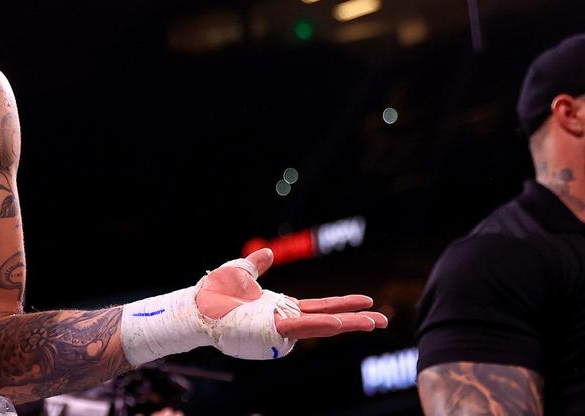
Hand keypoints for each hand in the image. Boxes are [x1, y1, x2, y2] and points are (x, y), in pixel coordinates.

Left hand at [195, 248, 387, 338]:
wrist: (199, 307)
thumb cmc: (216, 295)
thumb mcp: (239, 274)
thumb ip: (255, 265)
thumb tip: (265, 252)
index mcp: (282, 308)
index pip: (320, 307)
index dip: (343, 305)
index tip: (367, 303)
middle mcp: (285, 320)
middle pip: (328, 319)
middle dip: (357, 320)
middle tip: (385, 321)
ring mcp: (280, 327)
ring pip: (320, 326)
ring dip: (347, 324)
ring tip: (373, 322)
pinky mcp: (272, 331)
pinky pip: (300, 328)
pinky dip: (319, 325)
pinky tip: (336, 323)